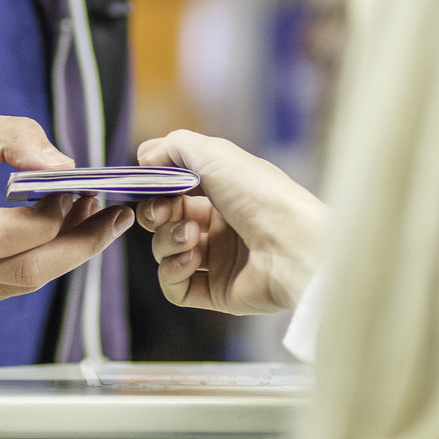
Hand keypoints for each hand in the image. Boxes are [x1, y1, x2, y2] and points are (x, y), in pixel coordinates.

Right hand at [0, 113, 134, 310]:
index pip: (2, 236)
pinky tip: (52, 237)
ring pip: (22, 285)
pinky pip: (6, 290)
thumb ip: (15, 138)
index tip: (75, 189)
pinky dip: (37, 265)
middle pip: (26, 272)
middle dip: (81, 245)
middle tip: (111, 215)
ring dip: (66, 254)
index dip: (51, 219)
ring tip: (86, 218)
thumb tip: (66, 165)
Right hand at [131, 130, 325, 315]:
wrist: (294, 245)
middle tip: (164, 212)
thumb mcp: (216, 154)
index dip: (156, 187)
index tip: (148, 183)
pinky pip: (176, 287)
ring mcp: (220, 260)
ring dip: (167, 241)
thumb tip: (144, 156)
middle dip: (155, 214)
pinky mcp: (218, 291)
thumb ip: (176, 146)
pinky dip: (172, 272)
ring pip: (166, 252)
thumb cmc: (262, 195)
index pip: (175, 189)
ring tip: (191, 236)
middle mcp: (222, 225)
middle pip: (165, 220)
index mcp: (224, 192)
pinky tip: (190, 259)